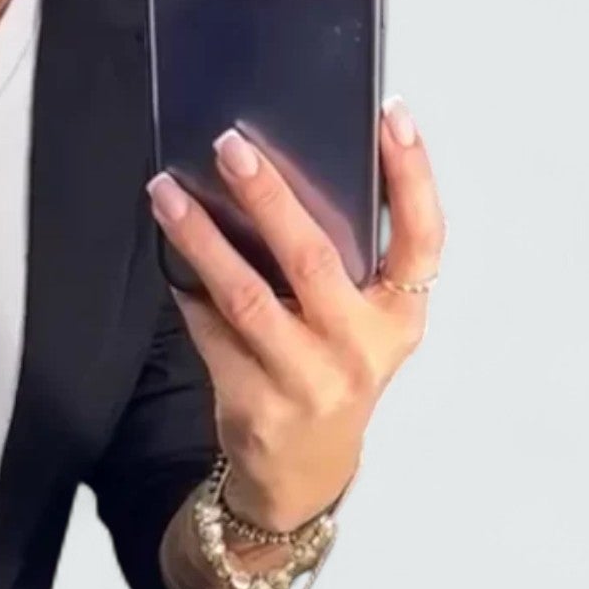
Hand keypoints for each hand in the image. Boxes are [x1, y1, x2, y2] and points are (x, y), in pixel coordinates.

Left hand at [146, 96, 443, 530]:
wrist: (302, 472)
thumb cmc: (332, 375)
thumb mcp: (362, 327)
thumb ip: (347, 267)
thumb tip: (281, 178)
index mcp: (398, 319)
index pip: (422, 239)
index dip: (412, 176)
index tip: (392, 116)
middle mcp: (359, 350)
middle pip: (314, 258)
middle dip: (269, 196)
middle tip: (230, 146)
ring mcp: (306, 380)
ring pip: (245, 295)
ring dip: (201, 238)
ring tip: (167, 193)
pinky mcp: (254, 402)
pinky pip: (210, 331)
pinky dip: (186, 291)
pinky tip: (168, 257)